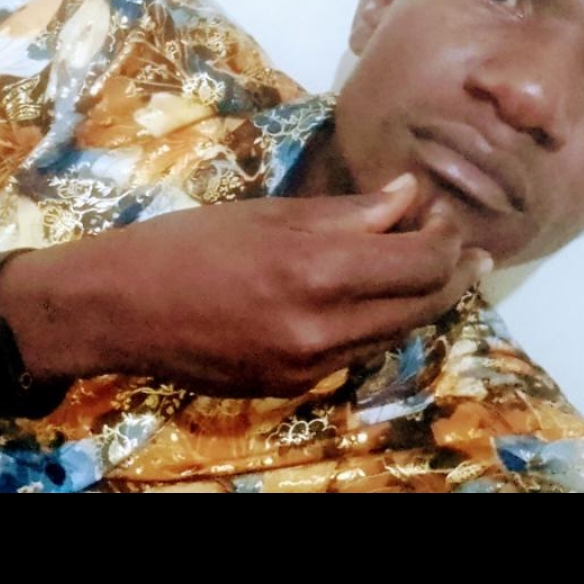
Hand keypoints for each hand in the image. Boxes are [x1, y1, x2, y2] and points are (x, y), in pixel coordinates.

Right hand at [101, 173, 491, 396]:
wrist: (118, 309)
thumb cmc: (186, 244)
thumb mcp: (269, 214)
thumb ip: (348, 214)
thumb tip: (409, 196)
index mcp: (315, 271)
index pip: (420, 263)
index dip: (446, 239)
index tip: (446, 216)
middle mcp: (321, 329)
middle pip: (420, 306)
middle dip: (450, 274)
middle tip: (466, 249)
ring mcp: (309, 366)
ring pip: (393, 334)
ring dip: (418, 301)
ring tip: (428, 269)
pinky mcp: (292, 387)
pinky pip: (354, 352)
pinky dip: (373, 323)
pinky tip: (370, 298)